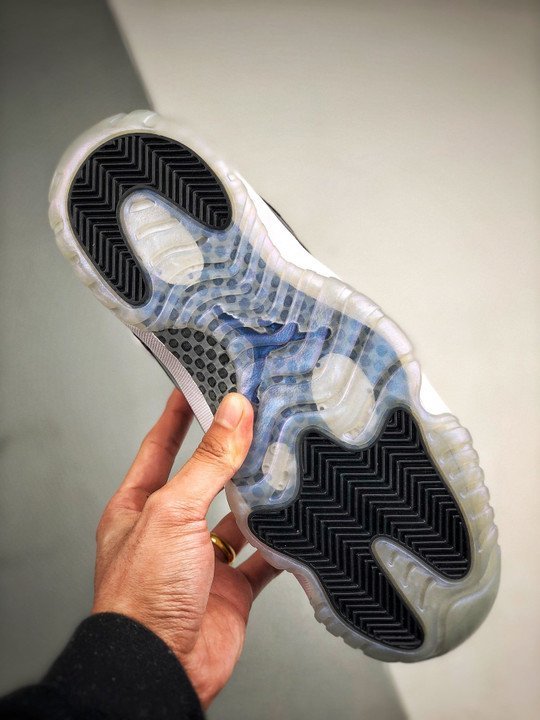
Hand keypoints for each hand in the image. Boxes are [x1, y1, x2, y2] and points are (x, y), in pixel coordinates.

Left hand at [92, 390, 280, 707]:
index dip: (178, 414)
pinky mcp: (231, 587)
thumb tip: (233, 414)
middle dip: (228, 453)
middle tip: (255, 421)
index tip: (196, 386)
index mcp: (140, 507)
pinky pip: (262, 557)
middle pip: (204, 478)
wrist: (162, 667)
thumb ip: (207, 462)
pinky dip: (279, 543)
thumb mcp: (172, 512)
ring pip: (238, 516)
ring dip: (258, 497)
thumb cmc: (141, 597)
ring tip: (282, 465)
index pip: (161, 445)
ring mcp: (201, 560)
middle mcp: (171, 530)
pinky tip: (295, 525)